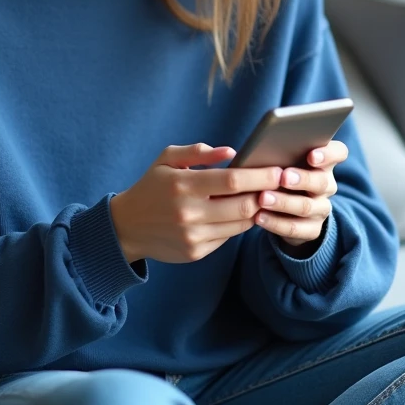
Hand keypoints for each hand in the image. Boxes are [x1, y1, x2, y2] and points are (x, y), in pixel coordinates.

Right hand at [110, 144, 282, 264]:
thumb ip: (197, 152)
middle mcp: (189, 213)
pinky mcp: (196, 252)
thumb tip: (231, 152)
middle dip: (266, 194)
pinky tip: (240, 213)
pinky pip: (228, 237)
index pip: (232, 181)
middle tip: (278, 185)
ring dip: (256, 210)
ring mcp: (193, 236)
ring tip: (262, 197)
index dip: (259, 176)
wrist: (126, 228)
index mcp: (183, 185)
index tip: (277, 170)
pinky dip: (238, 224)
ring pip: (240, 224)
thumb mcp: (166, 160)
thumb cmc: (151, 187)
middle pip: (243, 206)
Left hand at [255, 140, 348, 249]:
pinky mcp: (312, 229)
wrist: (288, 212)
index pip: (338, 153)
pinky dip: (276, 223)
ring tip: (263, 198)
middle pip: (322, 181)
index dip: (328, 154)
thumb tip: (258, 149)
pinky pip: (296, 228)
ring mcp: (321, 209)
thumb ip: (279, 154)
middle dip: (303, 179)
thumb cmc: (282, 176)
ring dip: (284, 202)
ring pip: (307, 206)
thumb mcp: (284, 163)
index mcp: (323, 163)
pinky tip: (259, 216)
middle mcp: (326, 185)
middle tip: (284, 177)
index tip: (311, 156)